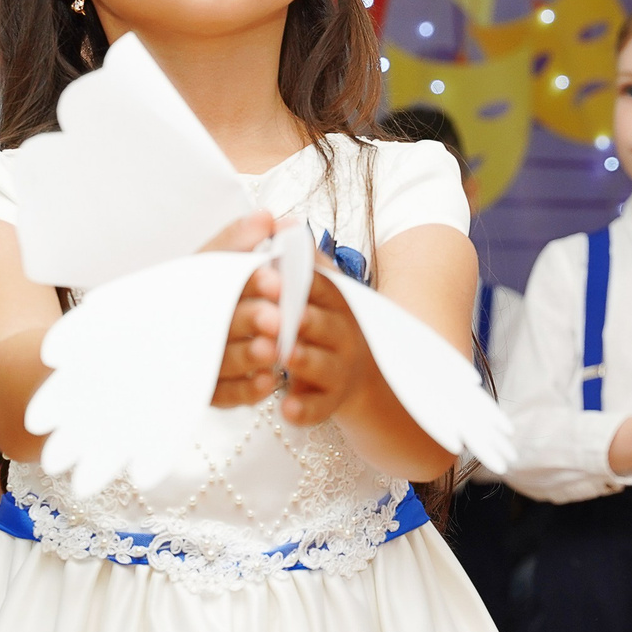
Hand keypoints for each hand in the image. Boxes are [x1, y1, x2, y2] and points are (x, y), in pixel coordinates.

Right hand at [208, 210, 278, 408]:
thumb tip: (270, 218)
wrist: (167, 337)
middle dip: (248, 318)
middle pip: (218, 321)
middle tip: (276, 319)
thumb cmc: (209, 292)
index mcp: (192, 285)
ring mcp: (195, 358)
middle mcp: (191, 322)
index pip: (214, 277)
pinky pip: (221, 395)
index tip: (275, 280)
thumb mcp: (219, 262)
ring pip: (220, 360)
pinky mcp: (202, 389)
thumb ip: (242, 240)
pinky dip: (244, 390)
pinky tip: (269, 381)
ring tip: (273, 350)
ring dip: (247, 355)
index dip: (246, 280)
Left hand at [281, 265, 379, 426]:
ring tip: (286, 356)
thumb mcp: (323, 291)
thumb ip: (303, 262)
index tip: (269, 273)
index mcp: (334, 301)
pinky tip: (287, 409)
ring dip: (304, 359)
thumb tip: (283, 221)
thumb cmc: (326, 324)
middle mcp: (341, 334)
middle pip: (322, 324)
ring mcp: (338, 370)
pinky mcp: (329, 403)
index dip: (294, 280)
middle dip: (301, 319)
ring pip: (321, 364)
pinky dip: (304, 409)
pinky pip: (318, 408)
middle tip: (281, 315)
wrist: (362, 376)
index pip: (316, 286)